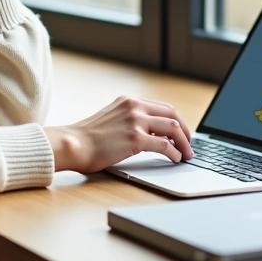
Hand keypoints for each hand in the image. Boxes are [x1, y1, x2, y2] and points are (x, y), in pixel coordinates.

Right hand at [43, 96, 193, 173]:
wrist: (72, 144)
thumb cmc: (86, 138)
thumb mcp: (110, 118)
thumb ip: (129, 120)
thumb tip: (152, 134)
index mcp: (128, 101)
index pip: (162, 107)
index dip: (175, 121)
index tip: (181, 133)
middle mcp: (133, 107)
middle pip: (172, 115)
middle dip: (184, 131)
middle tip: (189, 144)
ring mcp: (135, 122)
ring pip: (172, 128)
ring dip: (184, 142)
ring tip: (187, 154)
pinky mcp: (135, 139)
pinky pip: (165, 145)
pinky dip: (174, 153)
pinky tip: (175, 159)